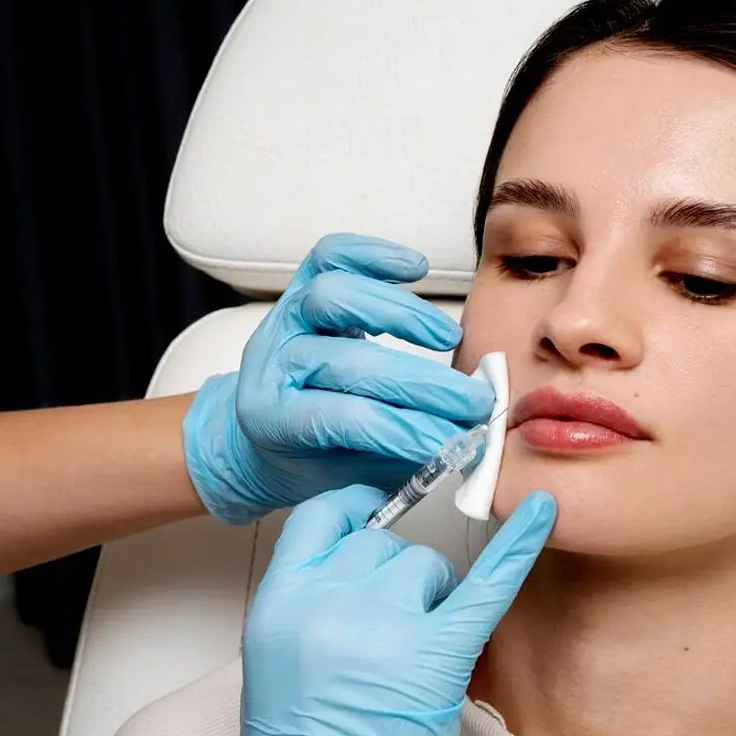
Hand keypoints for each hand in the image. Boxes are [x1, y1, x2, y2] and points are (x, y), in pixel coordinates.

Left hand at [183, 233, 494, 523]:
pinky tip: (416, 269)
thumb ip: (400, 464)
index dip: (406, 431)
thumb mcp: (349, 478)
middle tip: (473, 401)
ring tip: (449, 338)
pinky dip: (373, 256)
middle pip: (350, 362)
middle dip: (423, 384)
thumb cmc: (314, 458)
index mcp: (273, 421)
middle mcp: (270, 365)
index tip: (455, 443)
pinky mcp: (298, 290)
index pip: (347, 419)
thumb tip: (466, 450)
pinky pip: (330, 257)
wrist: (263, 435)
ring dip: (401, 314)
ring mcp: (282, 321)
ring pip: (334, 298)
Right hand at [215, 484, 557, 735]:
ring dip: (432, 599)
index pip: (322, 516)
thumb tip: (358, 559)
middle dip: (396, 578)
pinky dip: (518, 548)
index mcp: (277, 601)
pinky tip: (544, 514)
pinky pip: (484, 587)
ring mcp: (382, 627)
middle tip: (393, 634)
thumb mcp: (275, 660)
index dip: (353, 514)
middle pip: (382, 544)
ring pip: (427, 565)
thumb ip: (309, 600)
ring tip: (414, 657)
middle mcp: (326, 603)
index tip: (373, 518)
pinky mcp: (435, 658)